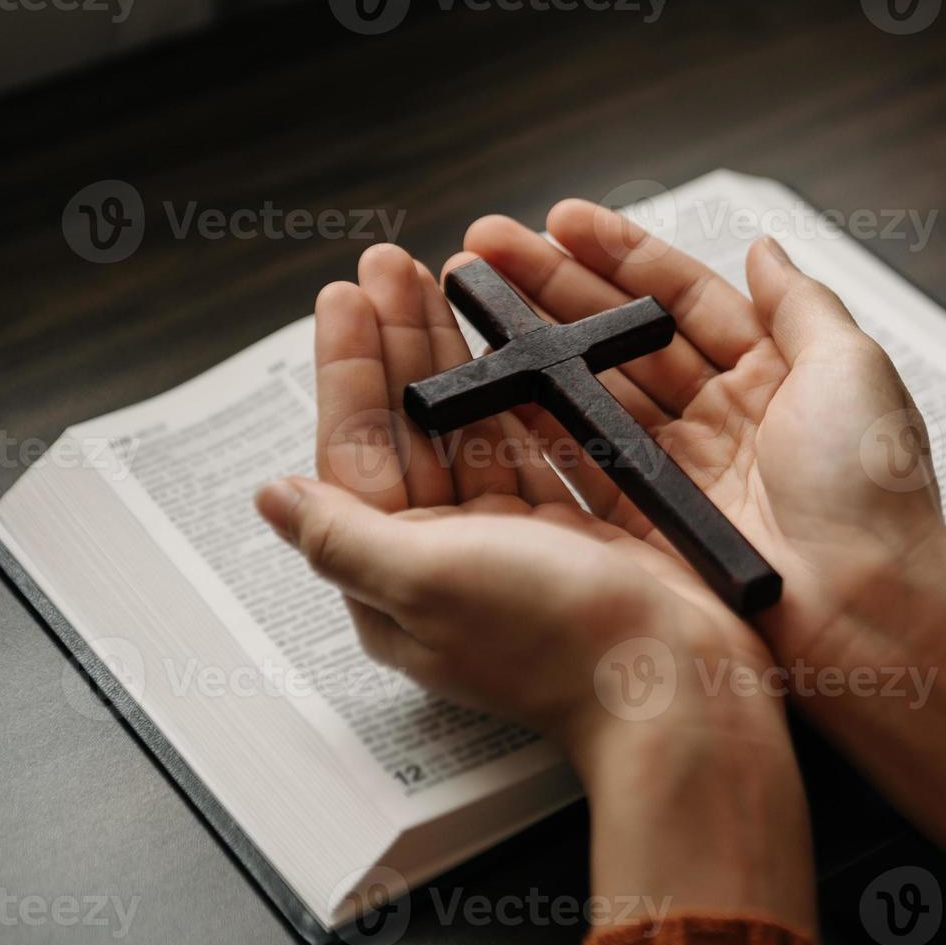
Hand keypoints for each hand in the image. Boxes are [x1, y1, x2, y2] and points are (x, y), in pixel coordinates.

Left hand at [255, 240, 813, 930]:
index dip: (349, 370)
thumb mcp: (427, 582)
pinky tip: (516, 337)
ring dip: (459, 353)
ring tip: (448, 277)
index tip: (345, 296)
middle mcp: (448, 556)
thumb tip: (271, 497)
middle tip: (392, 262)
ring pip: (474, 425)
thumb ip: (343, 536)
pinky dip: (526, 386)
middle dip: (400, 343)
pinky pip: (538, 439)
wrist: (674, 682)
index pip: (355, 454)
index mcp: (397, 576)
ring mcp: (514, 538)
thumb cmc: (551, 640)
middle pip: (412, 429)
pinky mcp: (576, 527)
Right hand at [461, 203, 945, 895]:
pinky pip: (582, 463)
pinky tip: (490, 383)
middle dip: (553, 288)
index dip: (620, 256)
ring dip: (533, 347)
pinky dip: (535, 423)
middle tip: (486, 250)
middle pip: (623, 339)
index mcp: (772, 374)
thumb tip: (764, 247)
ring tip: (473, 302)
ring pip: (593, 392)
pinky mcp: (650, 524)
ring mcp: (681, 472)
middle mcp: (720, 418)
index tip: (559, 221)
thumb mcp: (852, 369)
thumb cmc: (871, 489)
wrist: (866, 608)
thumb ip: (800, 304)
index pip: (681, 298)